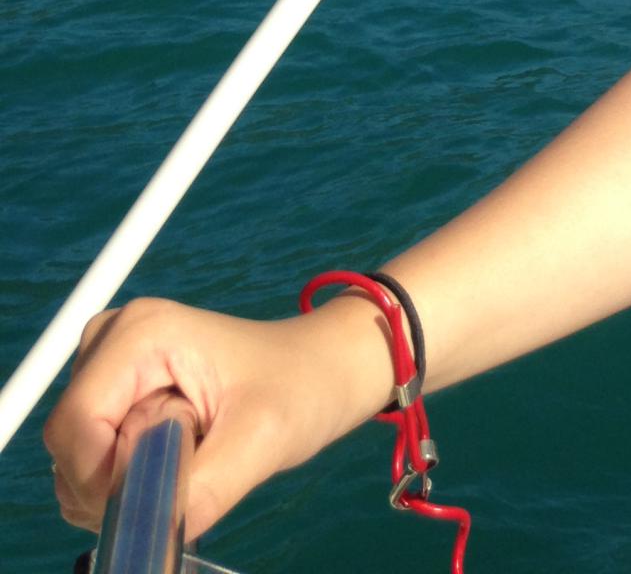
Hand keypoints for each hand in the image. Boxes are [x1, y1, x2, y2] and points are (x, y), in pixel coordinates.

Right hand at [44, 294, 385, 541]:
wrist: (317, 371)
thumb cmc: (298, 389)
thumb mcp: (262, 442)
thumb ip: (200, 493)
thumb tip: (147, 541)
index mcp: (142, 334)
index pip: (73, 425)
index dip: (101, 480)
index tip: (158, 496)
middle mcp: (112, 341)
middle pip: (69, 446)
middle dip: (116, 483)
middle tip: (191, 469)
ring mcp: (109, 366)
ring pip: (76, 462)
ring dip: (124, 485)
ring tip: (193, 454)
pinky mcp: (114, 394)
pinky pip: (91, 463)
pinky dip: (125, 482)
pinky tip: (176, 459)